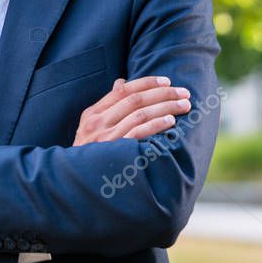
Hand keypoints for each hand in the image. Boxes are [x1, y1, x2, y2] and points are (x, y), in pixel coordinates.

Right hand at [73, 76, 190, 145]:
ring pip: (140, 114)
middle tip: (183, 92)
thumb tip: (121, 82)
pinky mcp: (116, 151)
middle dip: (163, 93)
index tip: (167, 81)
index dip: (146, 83)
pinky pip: (139, 133)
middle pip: (134, 100)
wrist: (78, 181)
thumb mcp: (90, 127)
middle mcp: (97, 123)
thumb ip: (107, 106)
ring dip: (166, 107)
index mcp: (92, 114)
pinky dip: (156, 125)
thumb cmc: (89, 153)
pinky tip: (171, 121)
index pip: (122, 90)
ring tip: (184, 105)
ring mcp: (106, 138)